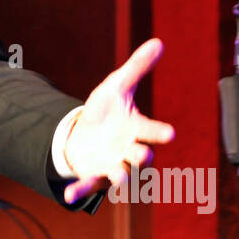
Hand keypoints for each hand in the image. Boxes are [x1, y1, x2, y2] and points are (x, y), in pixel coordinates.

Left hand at [62, 38, 174, 203]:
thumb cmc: (107, 110)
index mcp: (135, 129)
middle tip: (141, 154)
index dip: (159, 132)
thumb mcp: (117, 85)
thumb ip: (137, 67)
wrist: (85, 131)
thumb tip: (158, 42)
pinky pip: (88, 186)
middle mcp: (128, 151)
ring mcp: (112, 165)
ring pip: (120, 175)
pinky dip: (79, 192)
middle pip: (140, 157)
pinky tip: (69, 196)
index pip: (150, 131)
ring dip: (120, 177)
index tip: (169, 133)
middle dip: (141, 156)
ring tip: (119, 178)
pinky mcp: (94, 175)